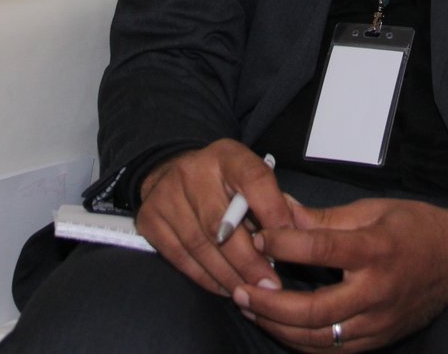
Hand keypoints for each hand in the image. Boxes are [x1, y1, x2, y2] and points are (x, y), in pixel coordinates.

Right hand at [134, 139, 289, 297]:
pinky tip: (225, 287)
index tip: (289, 239)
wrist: (170, 171)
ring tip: (250, 291)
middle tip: (269, 284)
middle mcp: (192, 172)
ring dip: (228, 275)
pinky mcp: (150, 220)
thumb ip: (272, 200)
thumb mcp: (249, 176)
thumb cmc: (222, 180)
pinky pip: (181, 258)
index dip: (273, 210)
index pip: (254, 178)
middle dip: (249, 260)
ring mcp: (166, 195)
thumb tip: (297, 233)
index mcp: (227, 155)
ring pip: (200, 245)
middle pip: (222, 223)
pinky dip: (205, 277)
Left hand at [233, 198, 447, 351]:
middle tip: (240, 290)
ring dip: (279, 327)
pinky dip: (303, 342)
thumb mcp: (373, 210)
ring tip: (251, 308)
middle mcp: (377, 292)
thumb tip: (281, 211)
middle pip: (314, 310)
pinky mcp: (380, 339)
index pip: (320, 250)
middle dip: (269, 304)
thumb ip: (323, 219)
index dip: (283, 244)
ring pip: (320, 339)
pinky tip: (281, 327)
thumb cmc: (418, 227)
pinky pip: (334, 350)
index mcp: (376, 249)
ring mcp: (380, 322)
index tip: (259, 236)